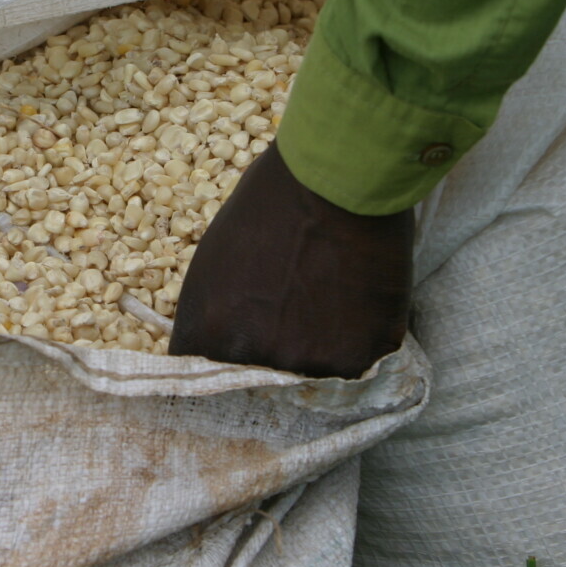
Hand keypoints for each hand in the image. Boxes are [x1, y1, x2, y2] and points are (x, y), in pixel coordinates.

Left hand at [169, 144, 412, 378]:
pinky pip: (351, 367)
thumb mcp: (212, 261)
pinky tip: (353, 305)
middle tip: (289, 321)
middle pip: (258, 385)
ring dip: (315, 354)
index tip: (237, 353)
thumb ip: (210, 314)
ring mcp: (311, 364)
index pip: (205, 382)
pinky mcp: (360, 358)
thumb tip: (210, 345)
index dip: (224, 367)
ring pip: (308, 378)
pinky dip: (353, 342)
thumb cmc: (269, 204)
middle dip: (269, 362)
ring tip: (326, 306)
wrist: (337, 181)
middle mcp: (258, 361)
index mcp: (213, 335)